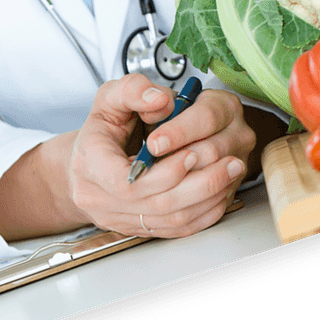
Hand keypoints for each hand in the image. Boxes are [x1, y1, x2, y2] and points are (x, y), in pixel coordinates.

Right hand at [67, 74, 255, 238]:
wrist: (87, 162)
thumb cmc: (101, 130)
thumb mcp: (110, 97)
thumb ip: (133, 90)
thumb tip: (161, 99)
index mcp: (90, 164)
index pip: (127, 183)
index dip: (165, 172)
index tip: (192, 153)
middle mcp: (101, 199)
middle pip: (157, 205)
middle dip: (200, 183)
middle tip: (229, 160)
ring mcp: (120, 219)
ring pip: (171, 220)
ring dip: (208, 197)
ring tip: (232, 171)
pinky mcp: (140, 229)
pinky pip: (177, 229)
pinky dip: (204, 212)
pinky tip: (221, 191)